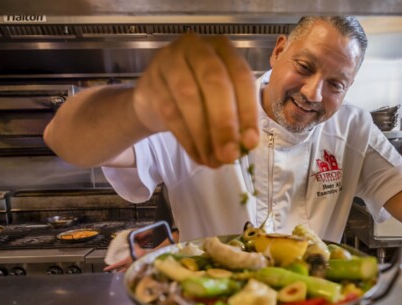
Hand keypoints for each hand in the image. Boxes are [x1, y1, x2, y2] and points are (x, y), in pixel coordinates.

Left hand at [103, 244, 146, 272]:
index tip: (105, 269)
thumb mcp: (138, 248)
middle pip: (121, 270)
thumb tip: (133, 238)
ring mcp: (133, 268)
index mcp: (127, 260)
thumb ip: (135, 244)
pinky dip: (130, 271)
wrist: (150, 260)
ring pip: (126, 271)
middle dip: (117, 271)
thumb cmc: (143, 254)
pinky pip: (131, 271)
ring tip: (120, 272)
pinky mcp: (137, 269)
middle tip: (113, 272)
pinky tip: (130, 271)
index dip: (110, 267)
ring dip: (123, 272)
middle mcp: (129, 266)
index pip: (117, 264)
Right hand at [132, 33, 259, 167]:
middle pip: (214, 83)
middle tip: (230, 155)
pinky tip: (198, 156)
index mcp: (223, 48)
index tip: (250, 143)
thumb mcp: (222, 97)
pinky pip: (171, 113)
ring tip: (214, 161)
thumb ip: (236, 115)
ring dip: (204, 135)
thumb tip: (245, 145)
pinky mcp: (151, 83)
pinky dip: (187, 139)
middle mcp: (197, 48)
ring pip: (189, 98)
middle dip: (224, 123)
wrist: (155, 95)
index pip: (241, 77)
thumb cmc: (199, 94)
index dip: (248, 112)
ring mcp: (170, 62)